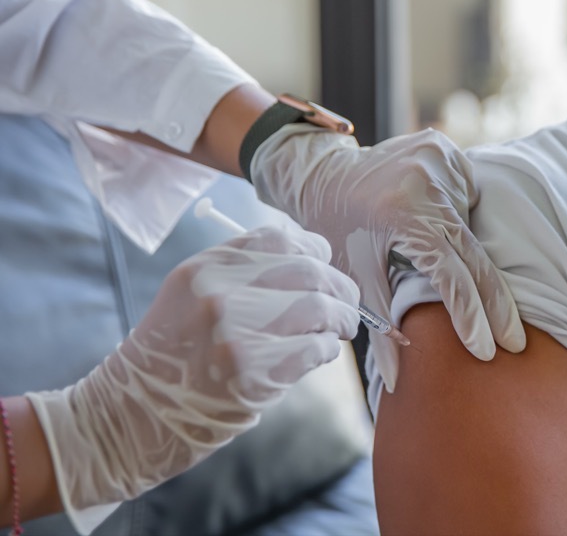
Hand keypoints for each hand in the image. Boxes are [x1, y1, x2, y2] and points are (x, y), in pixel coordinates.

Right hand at [25, 225, 359, 512]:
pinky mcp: (250, 374)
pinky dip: (326, 350)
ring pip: (319, 308)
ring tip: (341, 329)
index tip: (326, 267)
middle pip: (309, 272)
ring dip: (342, 318)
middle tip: (347, 305)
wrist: (132, 414)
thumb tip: (317, 261)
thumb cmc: (174, 355)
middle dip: (340, 287)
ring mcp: (234, 334)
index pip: (282, 238)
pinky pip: (314, 349)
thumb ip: (245, 273)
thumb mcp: (192, 295)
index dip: (316, 252)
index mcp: (205, 267)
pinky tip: (319, 354)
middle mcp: (218, 293)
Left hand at [248, 125, 525, 389]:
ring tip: (437, 256)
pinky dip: (462, 217)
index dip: (472, 317)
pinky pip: (469, 196)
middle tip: (516, 342)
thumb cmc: (336, 230)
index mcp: (404, 216)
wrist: (321, 173)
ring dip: (471, 253)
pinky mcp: (446, 149)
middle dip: (497, 304)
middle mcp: (428, 184)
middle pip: (477, 255)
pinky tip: (439, 221)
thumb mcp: (354, 278)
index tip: (488, 350)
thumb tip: (394, 383)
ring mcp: (441, 160)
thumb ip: (381, 327)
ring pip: (473, 225)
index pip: (452, 276)